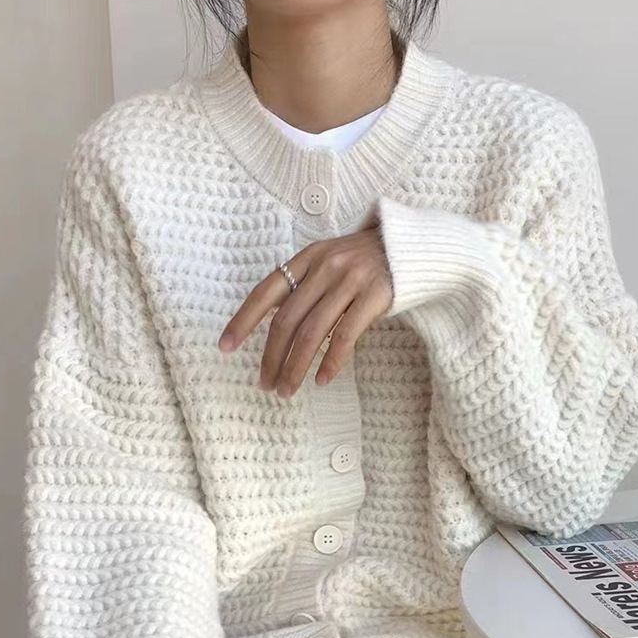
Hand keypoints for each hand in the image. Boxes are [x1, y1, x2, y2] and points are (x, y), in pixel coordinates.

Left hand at [217, 223, 392, 395]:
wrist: (412, 247)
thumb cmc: (365, 262)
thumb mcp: (328, 262)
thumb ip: (304, 286)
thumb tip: (276, 326)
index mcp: (307, 258)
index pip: (265, 292)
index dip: (243, 321)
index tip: (225, 347)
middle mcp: (325, 267)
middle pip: (287, 320)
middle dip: (271, 357)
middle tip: (265, 384)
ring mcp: (350, 280)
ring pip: (313, 332)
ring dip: (296, 366)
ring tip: (287, 390)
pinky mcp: (375, 295)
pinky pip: (346, 335)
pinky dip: (331, 362)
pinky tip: (322, 380)